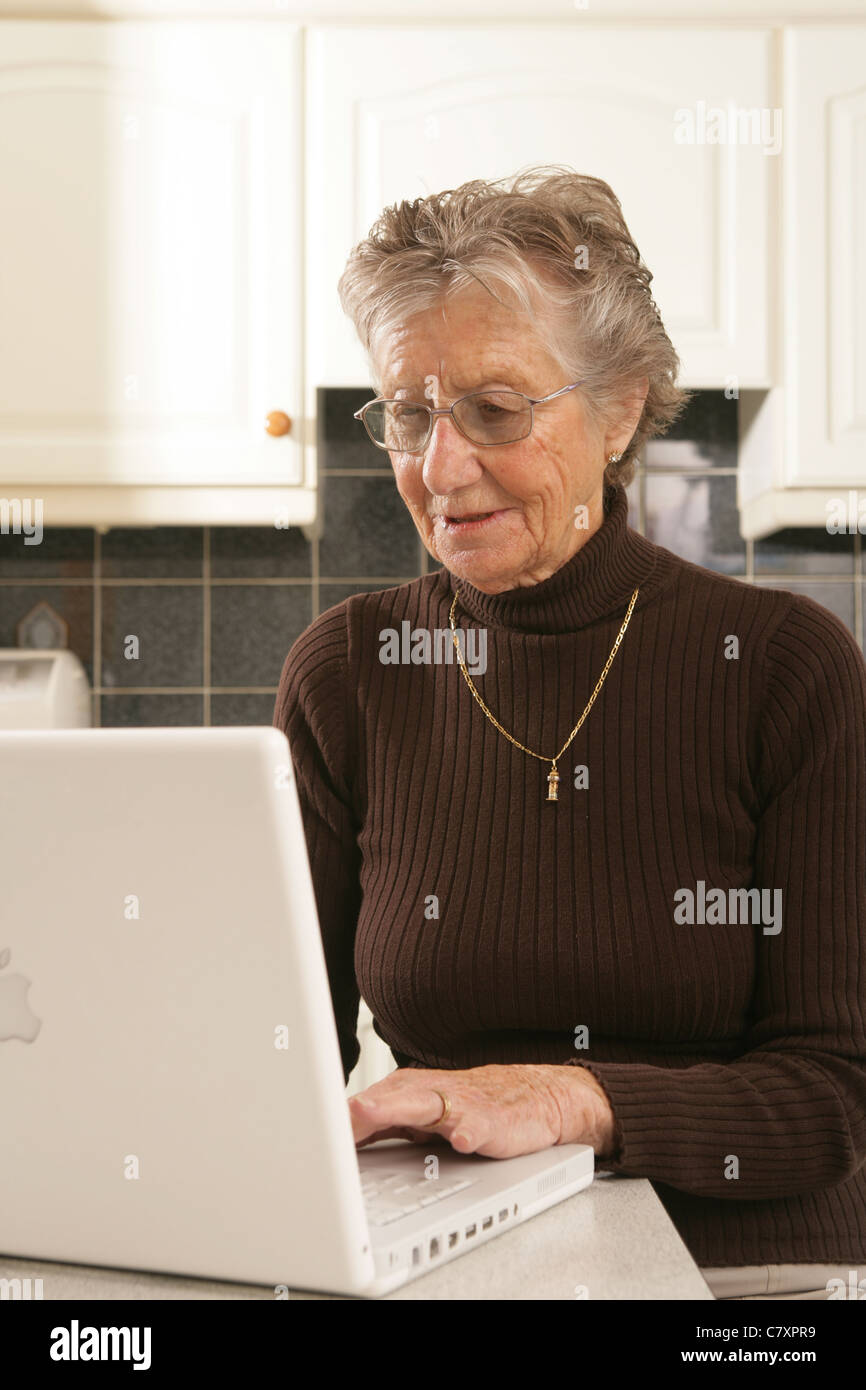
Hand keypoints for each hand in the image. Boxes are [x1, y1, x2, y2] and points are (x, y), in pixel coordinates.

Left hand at [348, 1063, 615, 1158]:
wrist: (538, 1098)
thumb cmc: (474, 1108)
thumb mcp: (423, 1117)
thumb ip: (381, 1125)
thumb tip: (335, 1142)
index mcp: (408, 1093)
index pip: (367, 1104)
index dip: (338, 1120)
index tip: (306, 1133)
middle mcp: (430, 1093)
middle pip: (386, 1097)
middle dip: (357, 1108)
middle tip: (330, 1116)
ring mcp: (461, 1105)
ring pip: (423, 1103)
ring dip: (394, 1106)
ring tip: (369, 1110)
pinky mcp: (493, 1121)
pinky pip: (478, 1126)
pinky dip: (468, 1131)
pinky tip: (458, 1140)